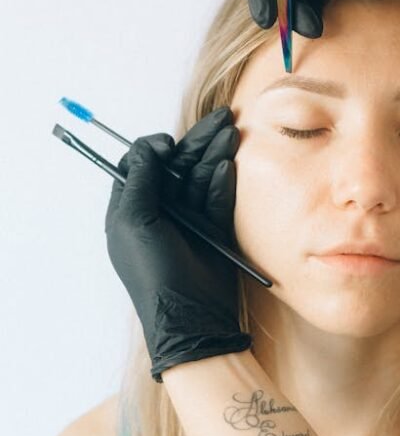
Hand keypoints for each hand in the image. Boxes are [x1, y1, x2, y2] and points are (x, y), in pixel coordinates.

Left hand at [105, 108, 250, 382]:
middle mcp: (160, 212)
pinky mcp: (214, 230)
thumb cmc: (153, 271)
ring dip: (215, 155)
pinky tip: (228, 165)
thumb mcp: (135, 220)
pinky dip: (223, 181)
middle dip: (198, 142)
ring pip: (201, 177)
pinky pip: (218, 198)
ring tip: (232, 133)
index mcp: (132, 209)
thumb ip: (141, 178)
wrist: (190, 317)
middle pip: (178, 166)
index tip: (169, 143)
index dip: (156, 148)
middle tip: (222, 118)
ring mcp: (189, 221)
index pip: (141, 165)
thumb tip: (151, 144)